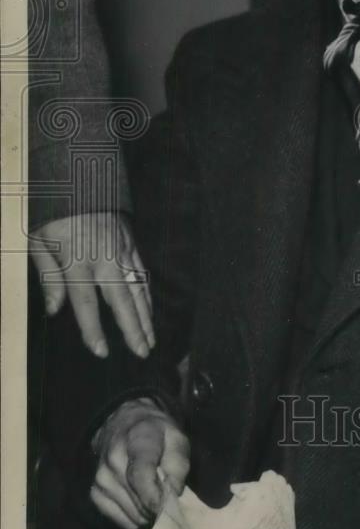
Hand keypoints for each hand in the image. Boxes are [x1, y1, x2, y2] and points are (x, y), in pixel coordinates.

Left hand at [30, 212, 153, 357]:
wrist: (81, 177)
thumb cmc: (54, 212)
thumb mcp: (39, 241)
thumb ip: (48, 277)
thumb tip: (54, 310)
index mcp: (77, 261)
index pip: (87, 303)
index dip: (94, 330)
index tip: (102, 351)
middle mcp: (104, 259)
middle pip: (121, 300)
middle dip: (133, 329)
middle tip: (143, 352)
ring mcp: (121, 251)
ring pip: (138, 288)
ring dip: (146, 315)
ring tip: (152, 338)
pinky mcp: (131, 243)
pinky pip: (143, 272)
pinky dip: (148, 293)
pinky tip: (150, 307)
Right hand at [90, 396, 189, 528]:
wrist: (124, 424)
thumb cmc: (157, 434)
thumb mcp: (177, 439)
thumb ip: (178, 465)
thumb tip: (173, 494)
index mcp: (137, 439)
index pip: (140, 474)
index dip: (154, 496)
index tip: (166, 508)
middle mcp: (113, 459)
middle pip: (138, 499)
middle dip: (158, 506)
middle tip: (169, 497)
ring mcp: (102, 478)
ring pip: (132, 514)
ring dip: (148, 512)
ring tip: (155, 494)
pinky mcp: (95, 494)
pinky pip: (121, 520)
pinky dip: (135, 516)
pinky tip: (141, 500)